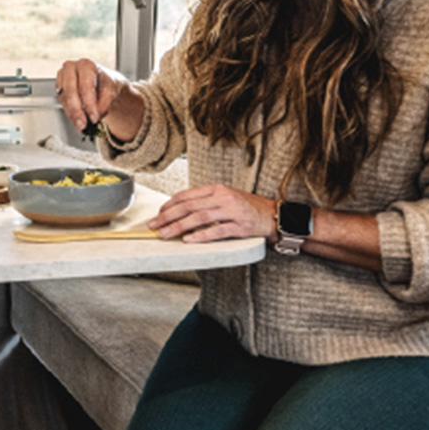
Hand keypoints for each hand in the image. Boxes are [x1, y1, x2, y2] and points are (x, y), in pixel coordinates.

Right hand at [55, 59, 134, 136]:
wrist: (101, 82)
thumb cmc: (105, 83)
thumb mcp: (111, 91)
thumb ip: (104, 103)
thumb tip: (95, 115)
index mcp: (86, 65)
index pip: (85, 85)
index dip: (89, 104)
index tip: (94, 117)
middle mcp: (71, 68)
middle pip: (71, 90)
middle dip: (77, 110)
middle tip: (83, 124)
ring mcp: (63, 76)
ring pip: (64, 97)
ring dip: (72, 113)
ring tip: (81, 125)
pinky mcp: (59, 86)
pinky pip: (62, 101)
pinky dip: (69, 112)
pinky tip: (77, 119)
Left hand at [150, 184, 276, 244]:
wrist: (274, 215)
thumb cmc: (247, 207)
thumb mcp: (225, 198)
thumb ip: (205, 202)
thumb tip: (180, 211)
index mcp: (216, 189)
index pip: (186, 195)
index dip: (169, 205)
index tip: (158, 214)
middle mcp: (222, 197)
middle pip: (189, 206)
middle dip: (168, 216)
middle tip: (154, 225)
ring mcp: (232, 211)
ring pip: (199, 218)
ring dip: (179, 227)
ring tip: (165, 234)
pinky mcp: (240, 226)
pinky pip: (217, 231)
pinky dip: (201, 236)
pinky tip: (189, 240)